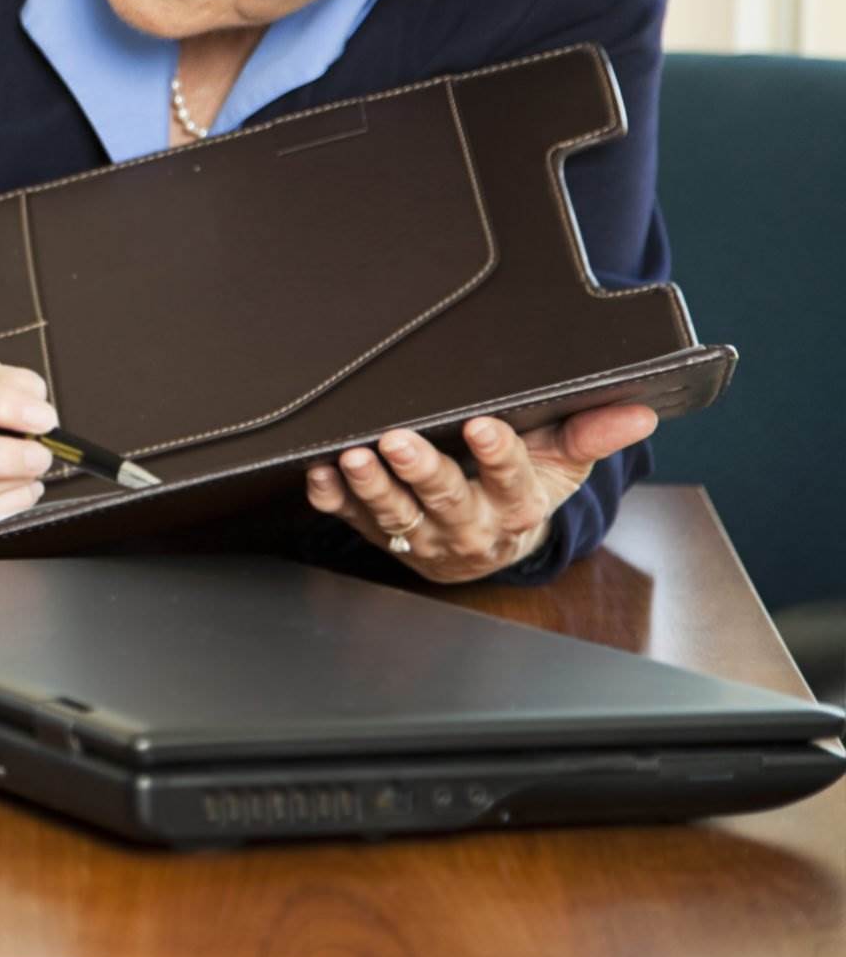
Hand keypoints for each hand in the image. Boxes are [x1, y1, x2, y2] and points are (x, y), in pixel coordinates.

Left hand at [304, 404, 658, 582]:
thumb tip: (639, 411)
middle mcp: (468, 525)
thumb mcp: (563, 463)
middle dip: (421, 469)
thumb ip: (591, 433)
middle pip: (444, 499)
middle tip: (397, 441)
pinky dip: (332, 499)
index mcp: (517, 505)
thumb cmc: (525, 488)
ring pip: (394, 513)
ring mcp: (421, 534)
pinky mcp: (379, 533)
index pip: (512, 479)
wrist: (490, 545)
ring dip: (370, 485)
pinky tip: (318, 475)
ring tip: (351, 456)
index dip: (498, 455)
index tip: (483, 426)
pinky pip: (352, 519)